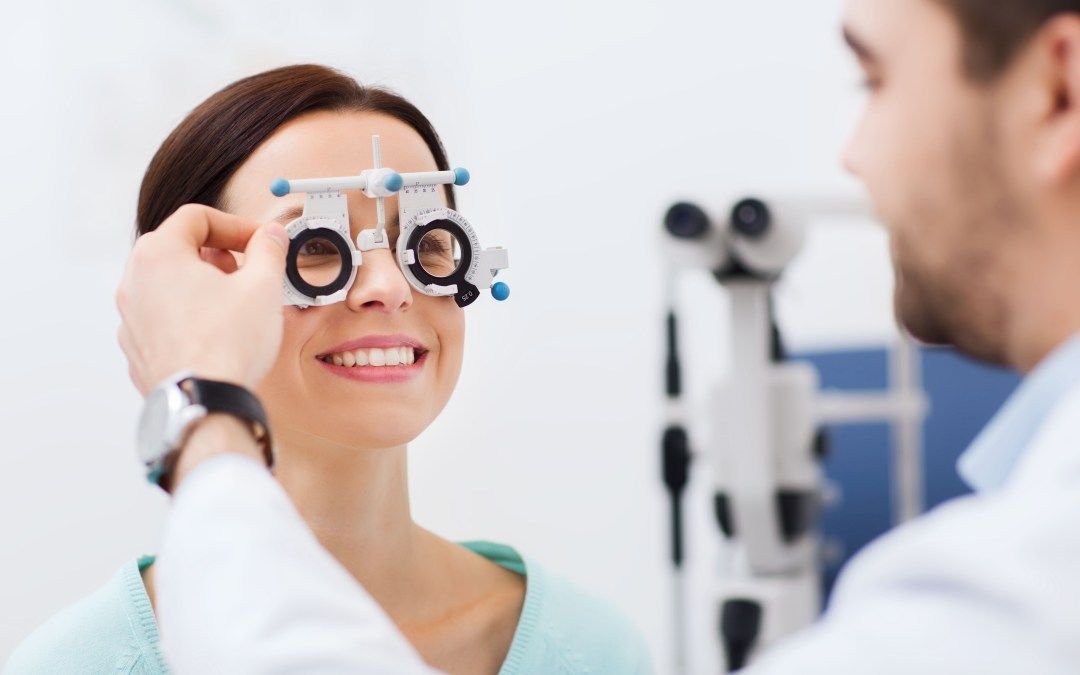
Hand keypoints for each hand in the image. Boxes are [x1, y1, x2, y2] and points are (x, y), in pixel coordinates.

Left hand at [116, 204, 289, 394]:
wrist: (204, 403)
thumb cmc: (228, 344)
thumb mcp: (263, 286)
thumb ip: (268, 250)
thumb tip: (271, 235)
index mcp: (158, 255)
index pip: (196, 218)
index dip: (235, 225)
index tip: (260, 241)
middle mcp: (134, 282)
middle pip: (178, 249)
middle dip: (218, 254)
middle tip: (248, 272)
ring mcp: (130, 318)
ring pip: (169, 285)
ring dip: (203, 285)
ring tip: (234, 305)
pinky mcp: (137, 349)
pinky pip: (164, 318)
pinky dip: (189, 316)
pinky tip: (217, 334)